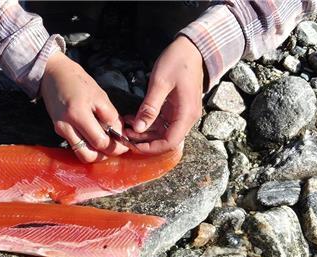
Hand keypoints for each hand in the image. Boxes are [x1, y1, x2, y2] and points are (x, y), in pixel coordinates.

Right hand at [39, 52, 129, 161]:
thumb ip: (110, 116)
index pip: (100, 142)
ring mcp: (60, 130)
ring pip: (81, 154)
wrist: (53, 74)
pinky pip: (76, 145)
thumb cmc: (79, 82)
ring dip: (96, 153)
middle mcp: (66, 126)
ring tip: (106, 142)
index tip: (125, 144)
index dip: (115, 147)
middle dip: (105, 154)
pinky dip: (88, 145)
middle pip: (89, 155)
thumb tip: (119, 135)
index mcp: (78, 114)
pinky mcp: (58, 131)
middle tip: (116, 147)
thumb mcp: (100, 95)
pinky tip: (95, 135)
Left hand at [125, 36, 204, 153]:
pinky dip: (147, 122)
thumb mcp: (161, 83)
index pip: (169, 143)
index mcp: (186, 115)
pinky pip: (162, 121)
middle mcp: (186, 118)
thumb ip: (150, 107)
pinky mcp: (176, 108)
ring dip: (144, 132)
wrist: (192, 48)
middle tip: (124, 134)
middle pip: (165, 139)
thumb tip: (138, 128)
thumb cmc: (178, 62)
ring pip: (162, 131)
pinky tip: (132, 118)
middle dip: (144, 141)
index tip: (132, 144)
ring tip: (125, 126)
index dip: (150, 148)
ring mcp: (182, 113)